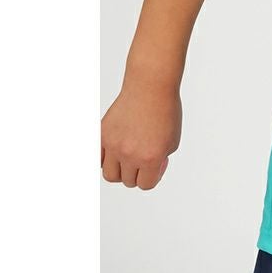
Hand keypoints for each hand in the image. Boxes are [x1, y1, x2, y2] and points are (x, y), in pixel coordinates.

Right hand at [100, 75, 181, 189]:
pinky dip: (106, 160)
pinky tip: (116, 151)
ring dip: (120, 171)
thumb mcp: (172, 141)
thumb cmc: (165, 112)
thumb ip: (159, 161)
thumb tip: (146, 172)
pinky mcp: (102, 135)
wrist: (150, 88)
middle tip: (144, 157)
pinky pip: (98, 159)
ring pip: (110, 175)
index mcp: (150, 158)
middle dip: (138, 173)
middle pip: (127, 181)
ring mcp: (114, 145)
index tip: (156, 164)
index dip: (153, 177)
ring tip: (129, 158)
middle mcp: (130, 155)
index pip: (146, 185)